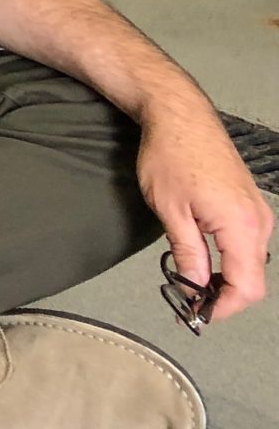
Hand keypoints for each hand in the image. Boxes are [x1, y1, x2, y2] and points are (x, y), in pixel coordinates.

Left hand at [137, 99, 272, 321]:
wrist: (179, 114)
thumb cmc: (169, 155)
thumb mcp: (170, 210)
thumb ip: (188, 254)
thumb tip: (196, 288)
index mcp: (242, 226)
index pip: (246, 287)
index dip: (223, 308)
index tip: (197, 315)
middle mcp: (259, 221)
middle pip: (252, 278)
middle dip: (224, 297)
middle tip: (190, 303)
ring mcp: (258, 210)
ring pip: (251, 262)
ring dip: (227, 279)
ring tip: (192, 284)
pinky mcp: (249, 203)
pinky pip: (248, 243)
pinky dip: (230, 259)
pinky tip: (204, 260)